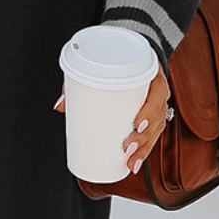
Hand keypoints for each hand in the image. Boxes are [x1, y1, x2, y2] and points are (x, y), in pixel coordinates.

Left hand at [52, 64, 171, 177]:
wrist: (128, 55)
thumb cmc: (115, 61)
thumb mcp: (99, 67)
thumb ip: (80, 82)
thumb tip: (61, 106)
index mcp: (151, 74)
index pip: (158, 93)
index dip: (150, 110)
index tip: (137, 124)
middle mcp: (157, 91)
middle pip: (158, 117)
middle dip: (144, 137)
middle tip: (127, 148)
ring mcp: (156, 105)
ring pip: (157, 129)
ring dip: (144, 148)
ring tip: (130, 162)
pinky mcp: (151, 116)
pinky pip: (152, 134)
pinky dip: (144, 150)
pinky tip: (134, 163)